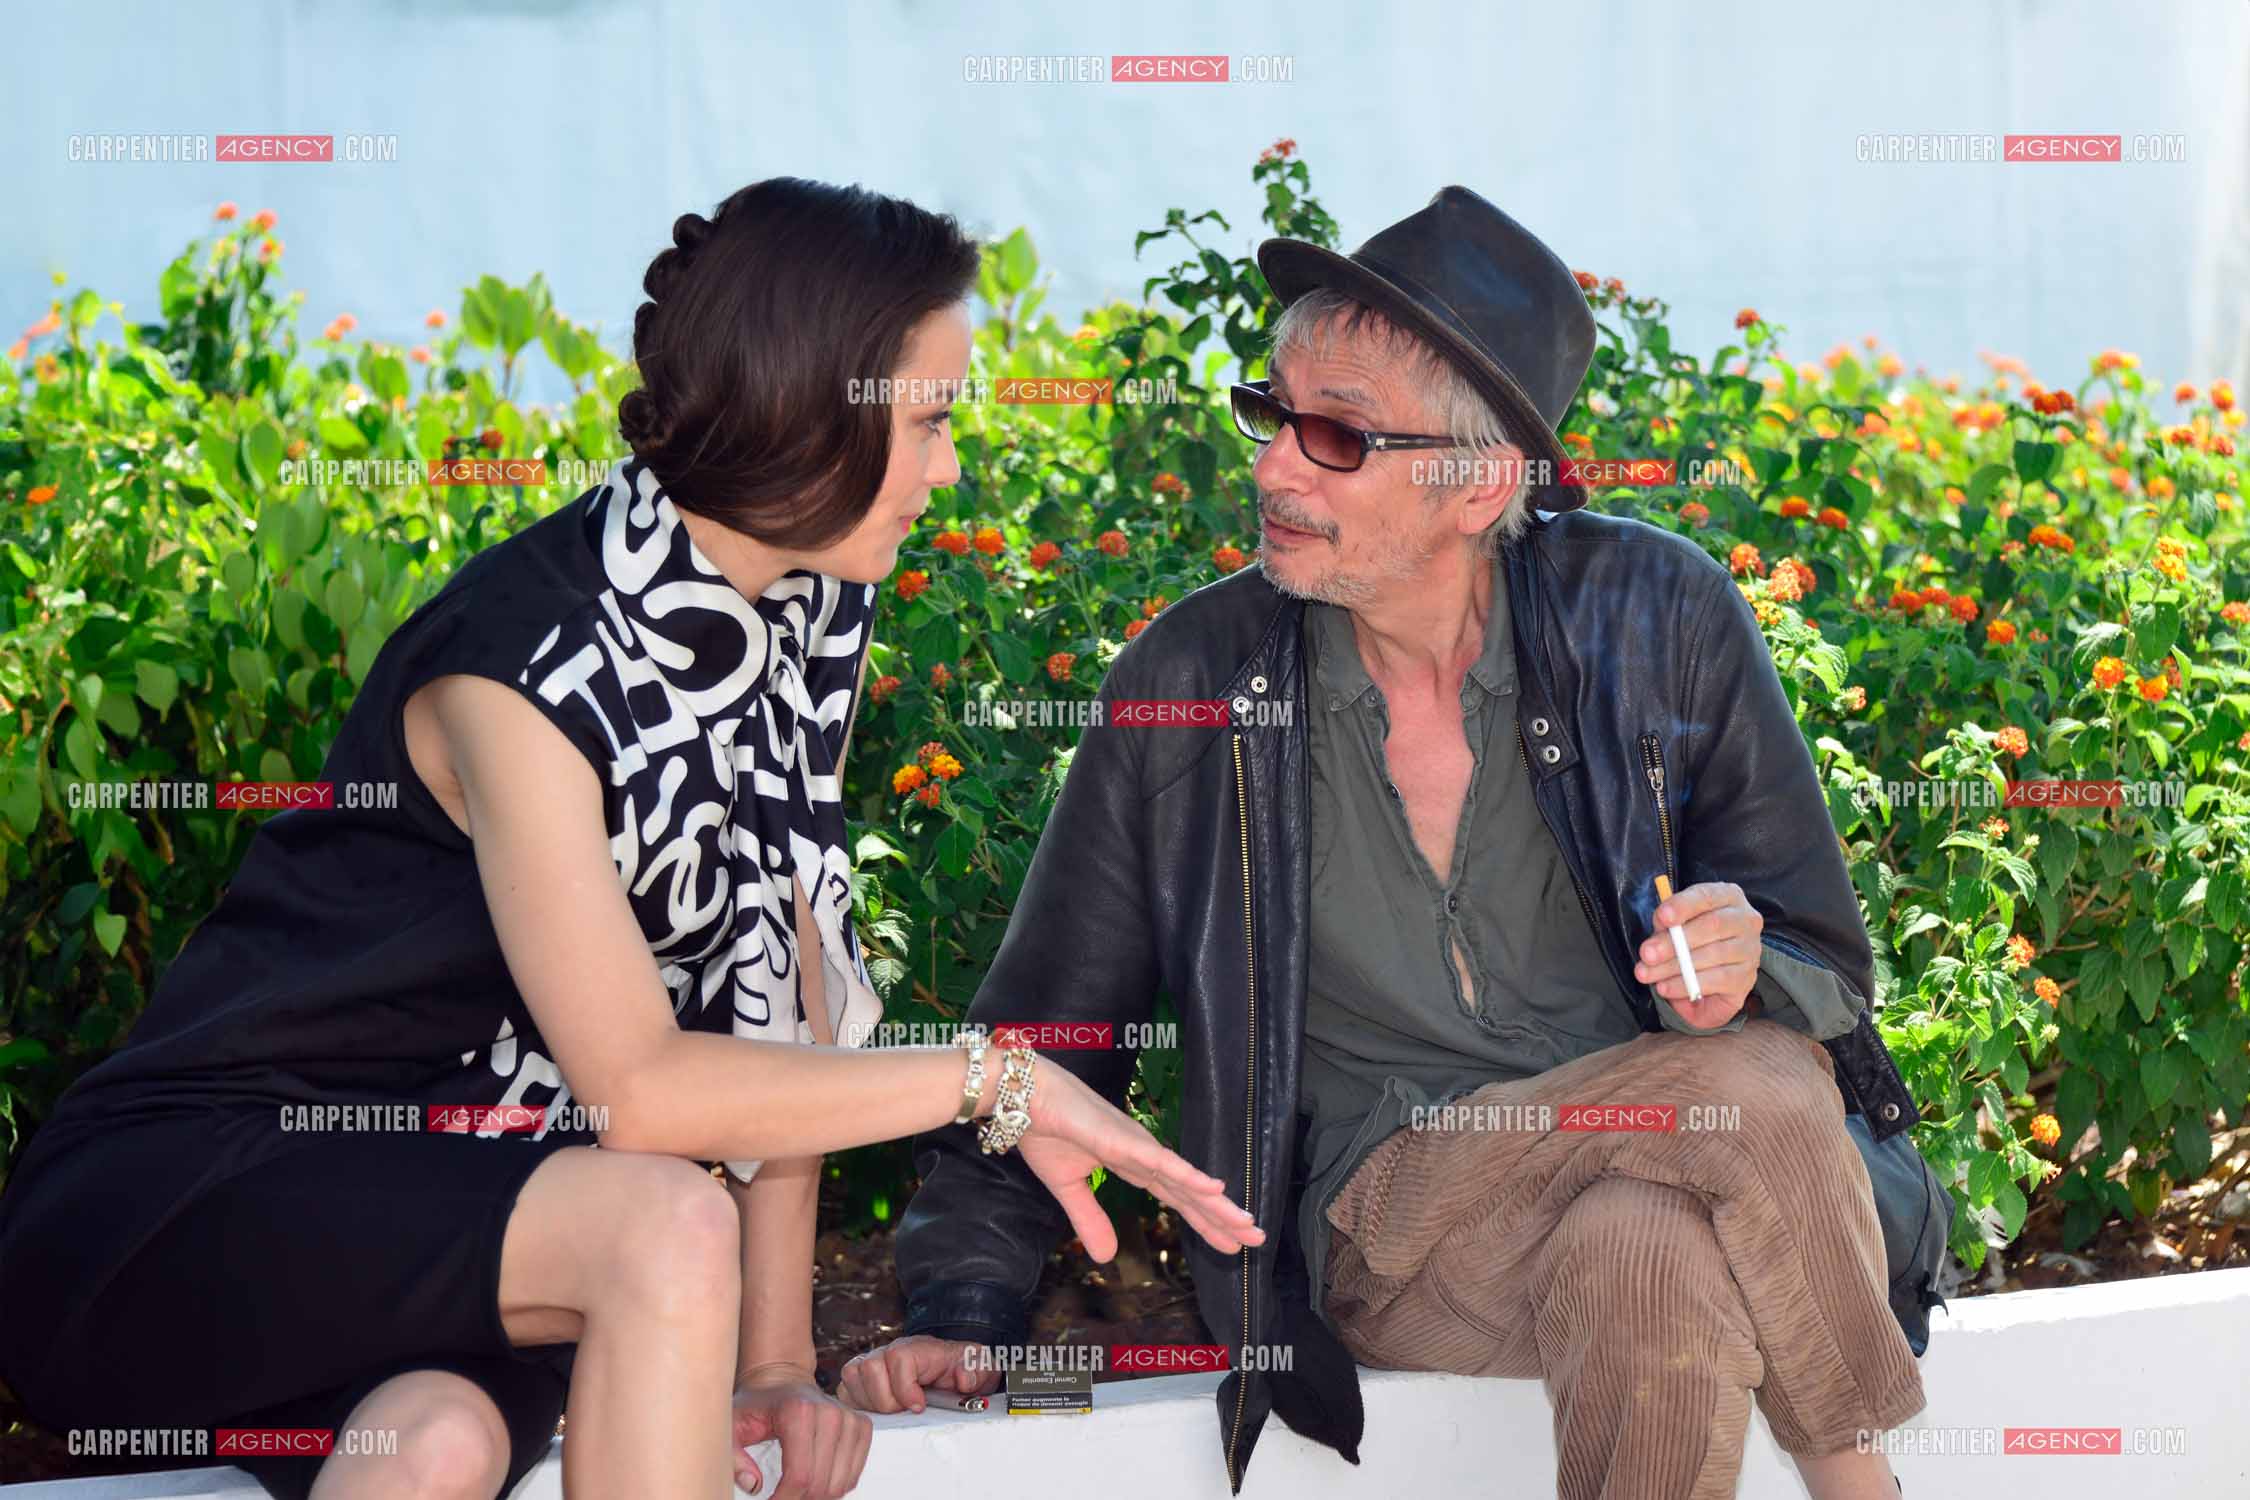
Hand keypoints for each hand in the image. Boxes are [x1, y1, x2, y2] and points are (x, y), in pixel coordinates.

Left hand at [731, 1369, 870, 1499]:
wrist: (782, 1380)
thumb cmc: (758, 1403)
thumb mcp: (733, 1426)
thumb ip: (734, 1458)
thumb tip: (753, 1484)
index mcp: (798, 1411)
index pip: (799, 1476)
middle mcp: (829, 1413)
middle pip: (820, 1484)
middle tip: (782, 1497)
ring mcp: (849, 1419)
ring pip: (840, 1485)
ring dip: (817, 1497)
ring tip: (796, 1491)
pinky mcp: (861, 1426)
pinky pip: (853, 1475)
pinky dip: (835, 1487)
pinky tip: (815, 1481)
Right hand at [837, 1335, 999, 1414]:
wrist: (955, 1369)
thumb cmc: (962, 1369)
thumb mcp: (980, 1367)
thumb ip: (976, 1370)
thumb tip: (963, 1379)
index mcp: (919, 1348)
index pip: (899, 1358)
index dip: (905, 1387)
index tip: (919, 1406)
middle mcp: (890, 1351)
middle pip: (869, 1368)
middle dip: (887, 1399)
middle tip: (904, 1410)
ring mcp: (872, 1363)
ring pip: (852, 1377)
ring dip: (871, 1402)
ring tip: (893, 1411)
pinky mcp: (860, 1380)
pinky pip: (844, 1389)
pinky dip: (858, 1405)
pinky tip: (879, 1412)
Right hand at [1012, 1054, 1264, 1262]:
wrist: (1019, 1096)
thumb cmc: (1043, 1129)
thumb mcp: (1067, 1188)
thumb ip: (1089, 1219)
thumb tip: (1107, 1258)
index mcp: (1131, 1163)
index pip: (1176, 1197)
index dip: (1204, 1220)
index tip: (1231, 1241)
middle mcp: (1143, 1154)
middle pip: (1189, 1193)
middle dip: (1222, 1217)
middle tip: (1256, 1238)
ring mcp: (1136, 1144)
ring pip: (1183, 1180)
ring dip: (1216, 1202)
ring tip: (1246, 1223)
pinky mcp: (1122, 1139)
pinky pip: (1160, 1162)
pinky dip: (1187, 1175)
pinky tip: (1213, 1188)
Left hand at [1634, 880, 1762, 1028]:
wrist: (1714, 971)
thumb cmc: (1692, 937)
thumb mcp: (1677, 923)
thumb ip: (1669, 923)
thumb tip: (1661, 930)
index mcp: (1728, 896)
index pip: (1707, 895)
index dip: (1683, 905)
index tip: (1661, 917)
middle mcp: (1745, 920)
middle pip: (1712, 926)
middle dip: (1674, 941)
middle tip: (1647, 954)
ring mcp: (1750, 950)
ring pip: (1713, 955)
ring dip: (1674, 967)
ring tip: (1647, 973)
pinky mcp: (1746, 978)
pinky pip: (1715, 981)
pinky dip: (1685, 985)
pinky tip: (1665, 987)